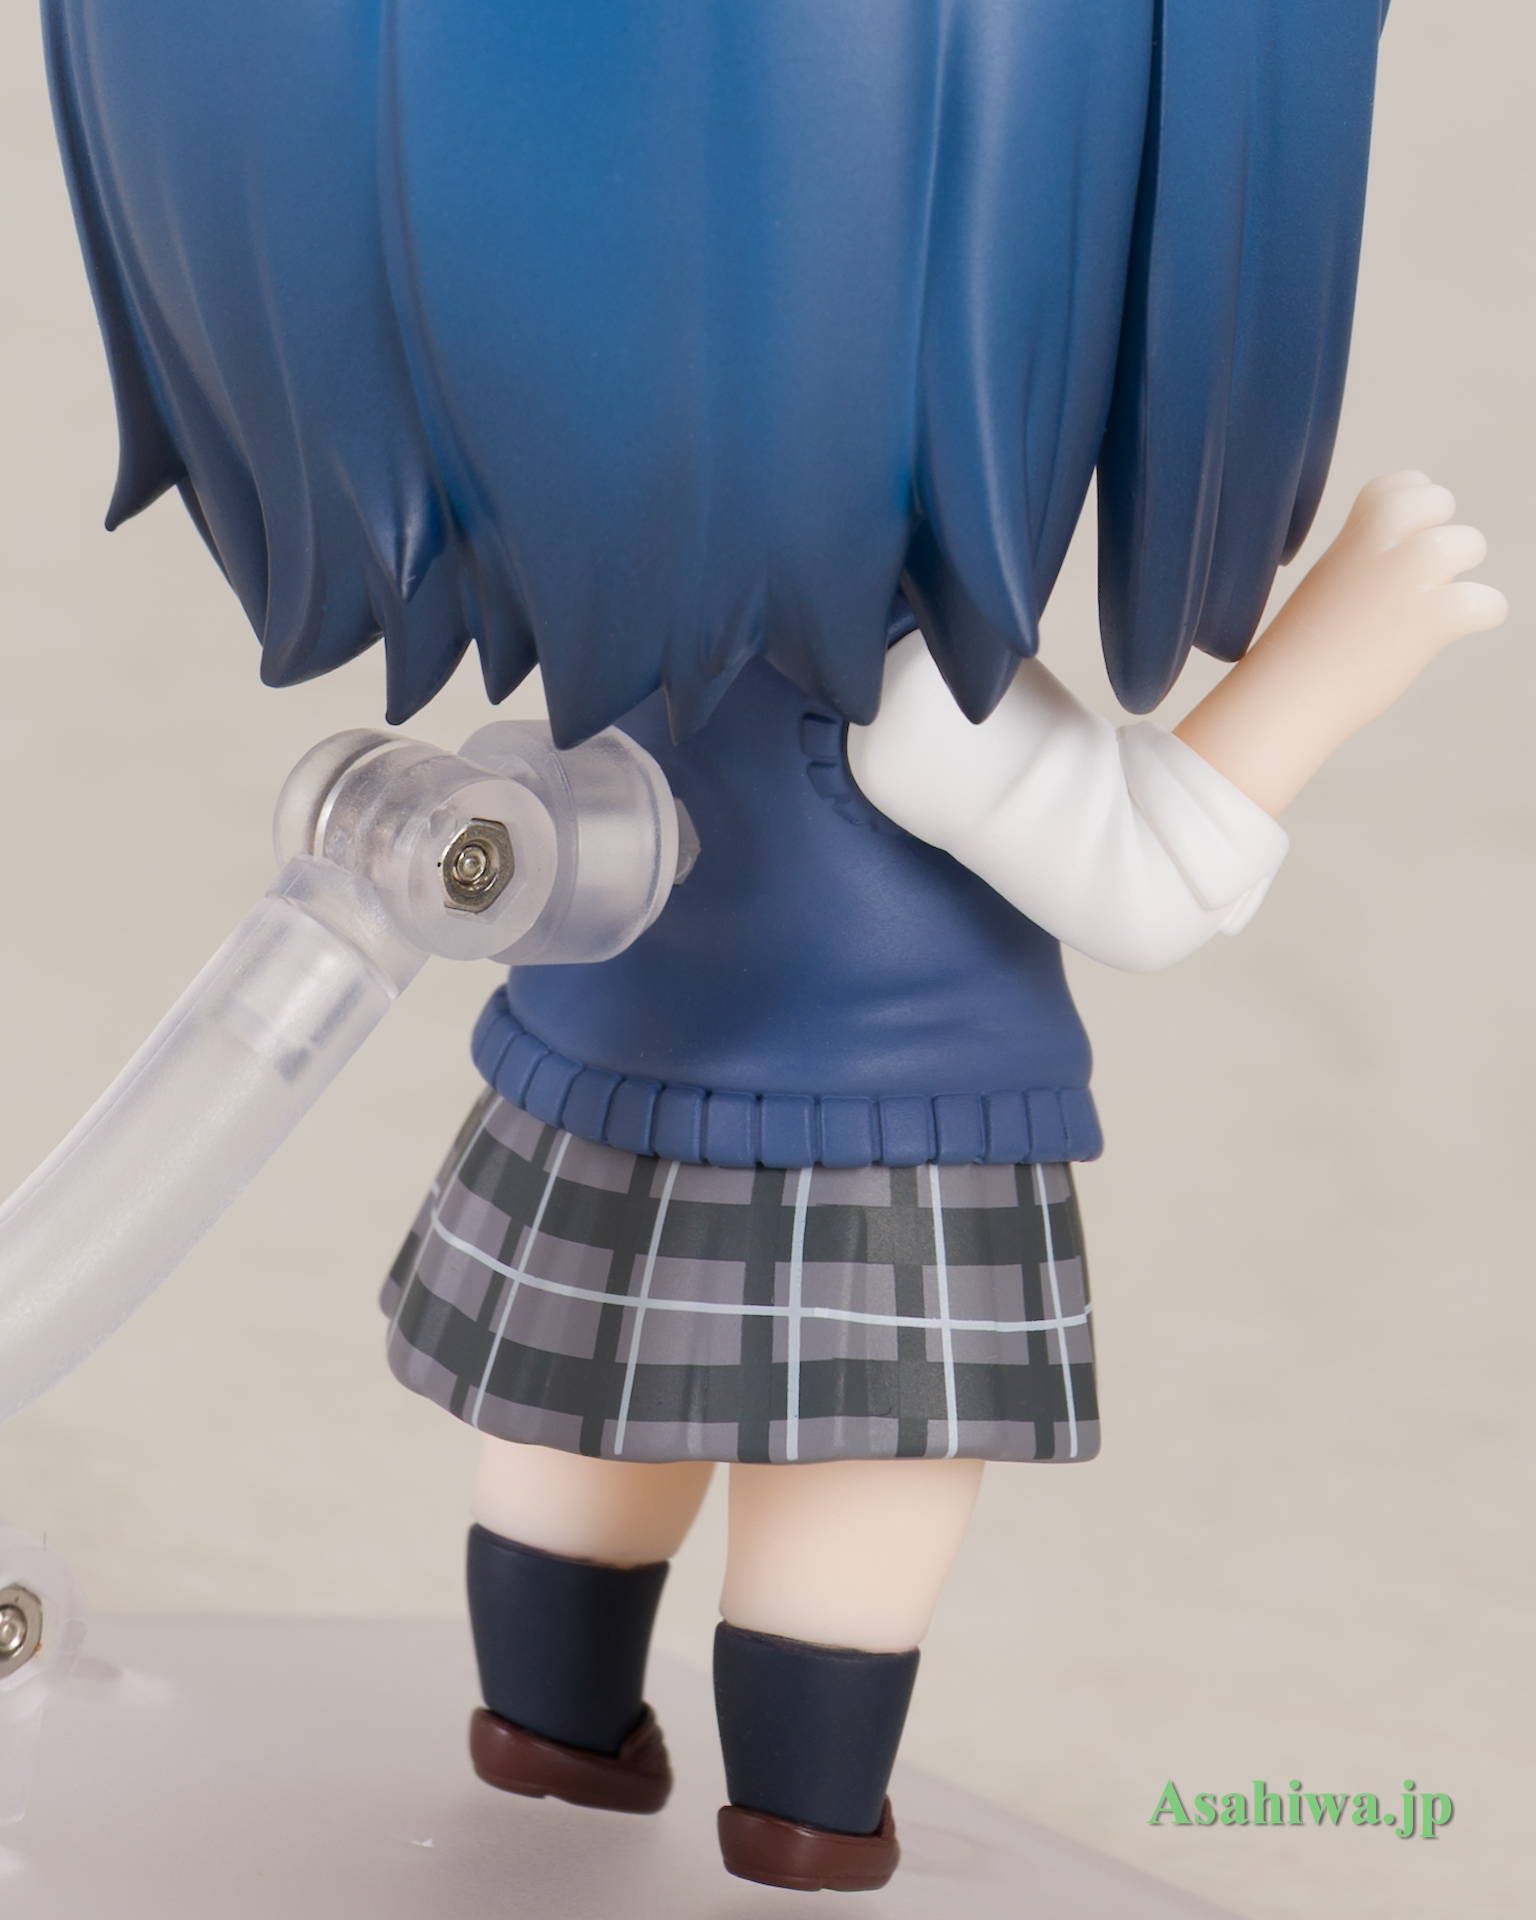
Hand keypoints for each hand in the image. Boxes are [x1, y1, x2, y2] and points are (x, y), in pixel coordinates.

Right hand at [1271, 470, 1507, 726]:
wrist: (1283, 700)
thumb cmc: (1298, 659)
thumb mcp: (1323, 592)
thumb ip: (1360, 569)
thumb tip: (1402, 579)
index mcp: (1351, 540)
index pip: (1398, 485)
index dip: (1417, 504)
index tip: (1411, 539)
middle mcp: (1379, 548)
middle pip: (1437, 501)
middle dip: (1445, 532)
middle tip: (1433, 575)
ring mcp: (1407, 578)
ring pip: (1468, 543)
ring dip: (1464, 574)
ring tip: (1437, 608)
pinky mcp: (1432, 618)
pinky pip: (1487, 601)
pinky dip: (1485, 613)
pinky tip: (1458, 630)